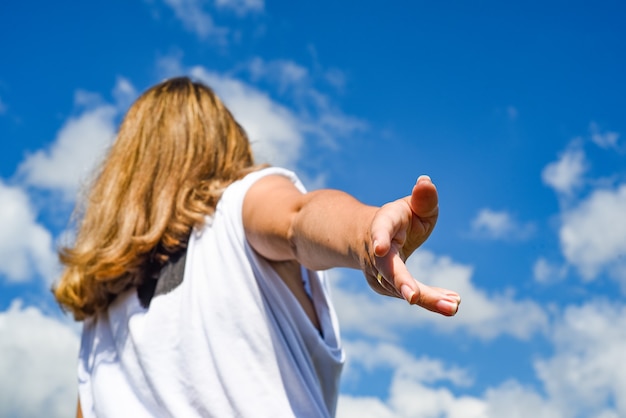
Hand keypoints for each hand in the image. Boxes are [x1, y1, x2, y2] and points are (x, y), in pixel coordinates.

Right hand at [364, 175, 460, 315]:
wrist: (370, 238)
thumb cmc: (399, 219)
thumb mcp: (413, 206)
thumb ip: (423, 198)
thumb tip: (426, 182)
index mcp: (383, 223)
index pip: (379, 230)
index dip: (379, 238)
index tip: (380, 248)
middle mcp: (376, 252)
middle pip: (388, 269)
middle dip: (401, 283)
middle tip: (413, 298)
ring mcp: (377, 272)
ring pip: (401, 289)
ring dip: (428, 298)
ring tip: (453, 305)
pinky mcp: (386, 288)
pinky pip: (411, 295)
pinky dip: (431, 300)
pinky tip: (450, 303)